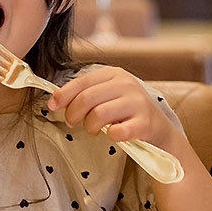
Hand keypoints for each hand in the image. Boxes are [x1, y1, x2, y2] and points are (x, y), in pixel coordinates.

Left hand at [45, 66, 186, 156]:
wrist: (159, 129)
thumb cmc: (126, 112)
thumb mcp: (109, 95)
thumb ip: (86, 94)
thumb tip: (55, 100)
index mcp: (115, 74)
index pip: (82, 81)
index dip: (63, 94)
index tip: (52, 106)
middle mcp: (127, 84)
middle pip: (86, 99)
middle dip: (73, 114)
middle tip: (72, 122)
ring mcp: (137, 103)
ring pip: (98, 115)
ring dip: (89, 127)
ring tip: (93, 130)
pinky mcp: (145, 123)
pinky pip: (117, 132)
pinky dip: (110, 136)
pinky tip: (113, 135)